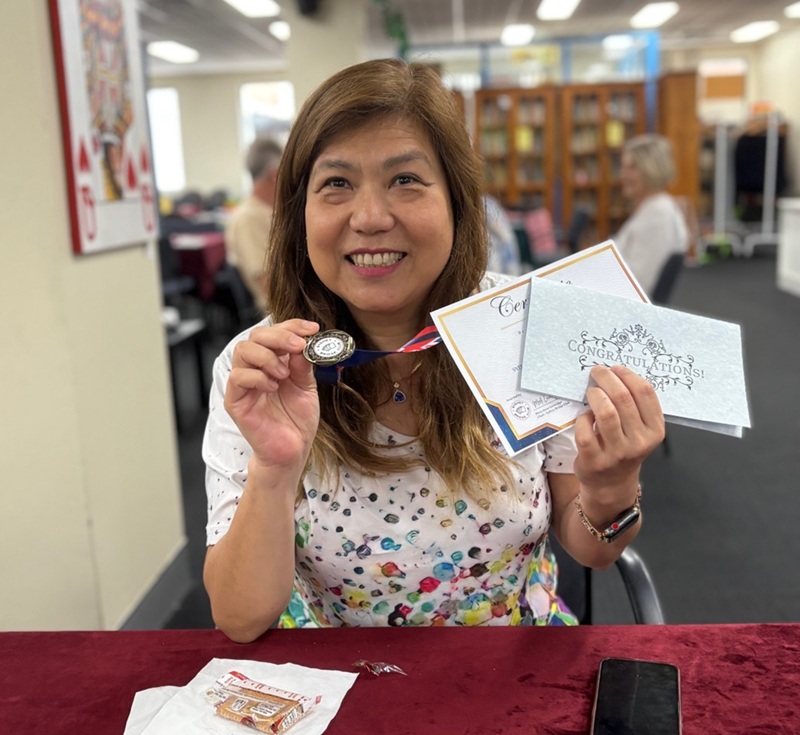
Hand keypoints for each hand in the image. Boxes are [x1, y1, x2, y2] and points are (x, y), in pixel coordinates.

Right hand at [224, 319, 320, 469]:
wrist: (293, 450)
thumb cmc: (297, 420)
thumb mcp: (307, 387)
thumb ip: (302, 365)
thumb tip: (303, 343)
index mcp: (274, 361)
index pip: (275, 332)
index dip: (292, 325)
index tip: (312, 329)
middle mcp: (256, 368)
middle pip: (255, 336)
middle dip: (279, 336)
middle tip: (297, 346)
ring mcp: (244, 384)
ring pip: (243, 351)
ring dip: (267, 357)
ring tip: (283, 374)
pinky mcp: (236, 400)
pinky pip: (238, 377)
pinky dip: (257, 377)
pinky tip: (273, 387)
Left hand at [573, 365, 664, 499]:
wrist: (611, 484)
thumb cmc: (624, 447)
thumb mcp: (640, 429)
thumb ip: (634, 406)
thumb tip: (614, 373)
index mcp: (655, 430)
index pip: (645, 393)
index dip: (628, 375)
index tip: (615, 368)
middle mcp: (639, 442)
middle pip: (623, 399)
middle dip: (607, 379)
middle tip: (597, 372)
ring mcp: (617, 453)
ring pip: (606, 413)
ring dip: (595, 396)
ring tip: (592, 391)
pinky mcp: (595, 460)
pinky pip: (585, 430)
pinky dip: (582, 418)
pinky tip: (585, 417)